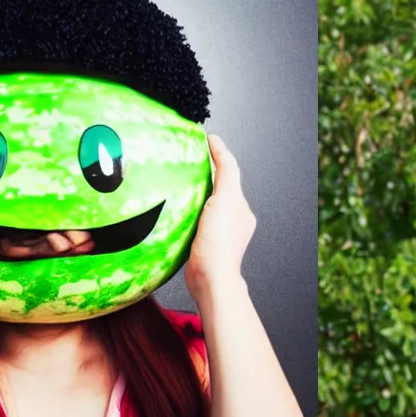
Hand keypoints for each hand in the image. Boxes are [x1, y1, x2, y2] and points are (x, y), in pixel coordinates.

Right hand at [183, 135, 254, 301]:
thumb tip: (218, 145)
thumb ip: (225, 172)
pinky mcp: (203, 242)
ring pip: (206, 202)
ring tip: (178, 180)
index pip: (230, 171)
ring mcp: (218, 231)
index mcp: (241, 206)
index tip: (205, 138)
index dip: (218, 153)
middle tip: (187, 157)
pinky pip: (194, 218)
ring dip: (194, 191)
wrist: (210, 278)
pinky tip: (174, 208)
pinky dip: (186, 208)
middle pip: (218, 186)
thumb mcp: (226, 199)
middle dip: (204, 172)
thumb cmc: (219, 243)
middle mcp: (233, 217)